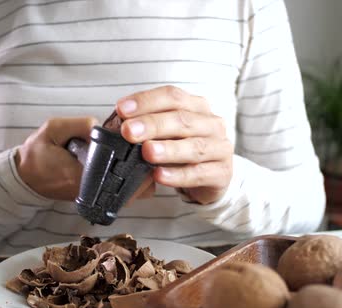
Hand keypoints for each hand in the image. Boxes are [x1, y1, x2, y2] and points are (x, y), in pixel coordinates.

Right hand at [15, 117, 155, 201]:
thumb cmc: (38, 152)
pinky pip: (123, 196)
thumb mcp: (54, 129)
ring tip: (145, 157)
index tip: (143, 146)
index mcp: (80, 176)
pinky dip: (134, 184)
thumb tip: (106, 125)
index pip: (118, 174)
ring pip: (132, 196)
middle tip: (149, 150)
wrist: (26, 175)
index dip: (135, 161)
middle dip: (144, 171)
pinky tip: (136, 166)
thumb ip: (80, 125)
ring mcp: (95, 198)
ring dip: (141, 179)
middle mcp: (91, 192)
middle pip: (132, 190)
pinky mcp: (97, 198)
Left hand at [116, 86, 233, 203]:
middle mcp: (212, 124)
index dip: (146, 101)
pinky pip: (200, 173)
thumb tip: (119, 123)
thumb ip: (148, 126)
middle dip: (153, 125)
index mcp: (197, 106)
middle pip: (182, 120)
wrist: (211, 177)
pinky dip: (178, 175)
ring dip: (168, 149)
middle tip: (129, 132)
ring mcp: (220, 148)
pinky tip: (160, 176)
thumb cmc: (184, 150)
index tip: (121, 109)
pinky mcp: (223, 173)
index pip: (172, 97)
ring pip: (194, 146)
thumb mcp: (167, 133)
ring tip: (147, 152)